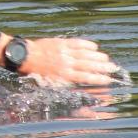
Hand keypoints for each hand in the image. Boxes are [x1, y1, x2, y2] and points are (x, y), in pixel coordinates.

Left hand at [0, 35, 119, 85]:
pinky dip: (87, 44)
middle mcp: (67, 64)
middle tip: (114, 69)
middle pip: (89, 65)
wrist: (24, 56)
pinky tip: (94, 47)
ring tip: (107, 59)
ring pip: (86, 54)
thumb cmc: (36, 73)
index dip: (99, 79)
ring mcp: (64, 52)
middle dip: (103, 68)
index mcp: (65, 76)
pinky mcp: (61, 43)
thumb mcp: (50, 85)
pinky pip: (77, 43)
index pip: (87, 77)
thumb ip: (66, 88)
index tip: (109, 80)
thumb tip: (78, 94)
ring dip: (98, 56)